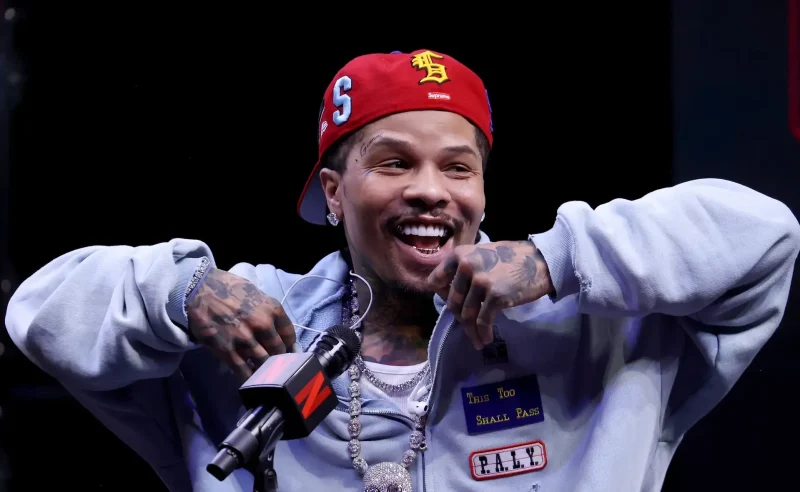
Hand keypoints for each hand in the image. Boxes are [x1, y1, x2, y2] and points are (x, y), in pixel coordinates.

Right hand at [186, 268, 295, 380]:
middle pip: (278, 351)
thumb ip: (267, 311)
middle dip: (278, 359)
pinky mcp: (228, 351)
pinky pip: (243, 371)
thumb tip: (275, 328)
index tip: (287, 350)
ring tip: (265, 374)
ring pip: (263, 363)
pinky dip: (249, 378)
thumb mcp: (256, 293)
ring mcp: (245, 339)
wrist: (198, 290)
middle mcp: (263, 325)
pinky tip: (251, 380)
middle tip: (276, 364)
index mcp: (272, 309)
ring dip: (265, 370)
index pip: (289, 334)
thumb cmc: (228, 287)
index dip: (289, 345)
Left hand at [426, 240, 553, 349]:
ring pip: (466, 315)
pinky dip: (482, 333)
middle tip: (467, 325)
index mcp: (459, 255)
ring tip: (476, 340)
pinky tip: (485, 339)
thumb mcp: (481, 254)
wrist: (540, 261)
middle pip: (452, 302)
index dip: (442, 295)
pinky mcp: (495, 296)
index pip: (435, 281)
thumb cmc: (511, 257)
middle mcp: (466, 266)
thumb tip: (451, 291)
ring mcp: (480, 281)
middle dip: (459, 317)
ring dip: (471, 331)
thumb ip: (464, 268)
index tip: (453, 304)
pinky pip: (483, 321)